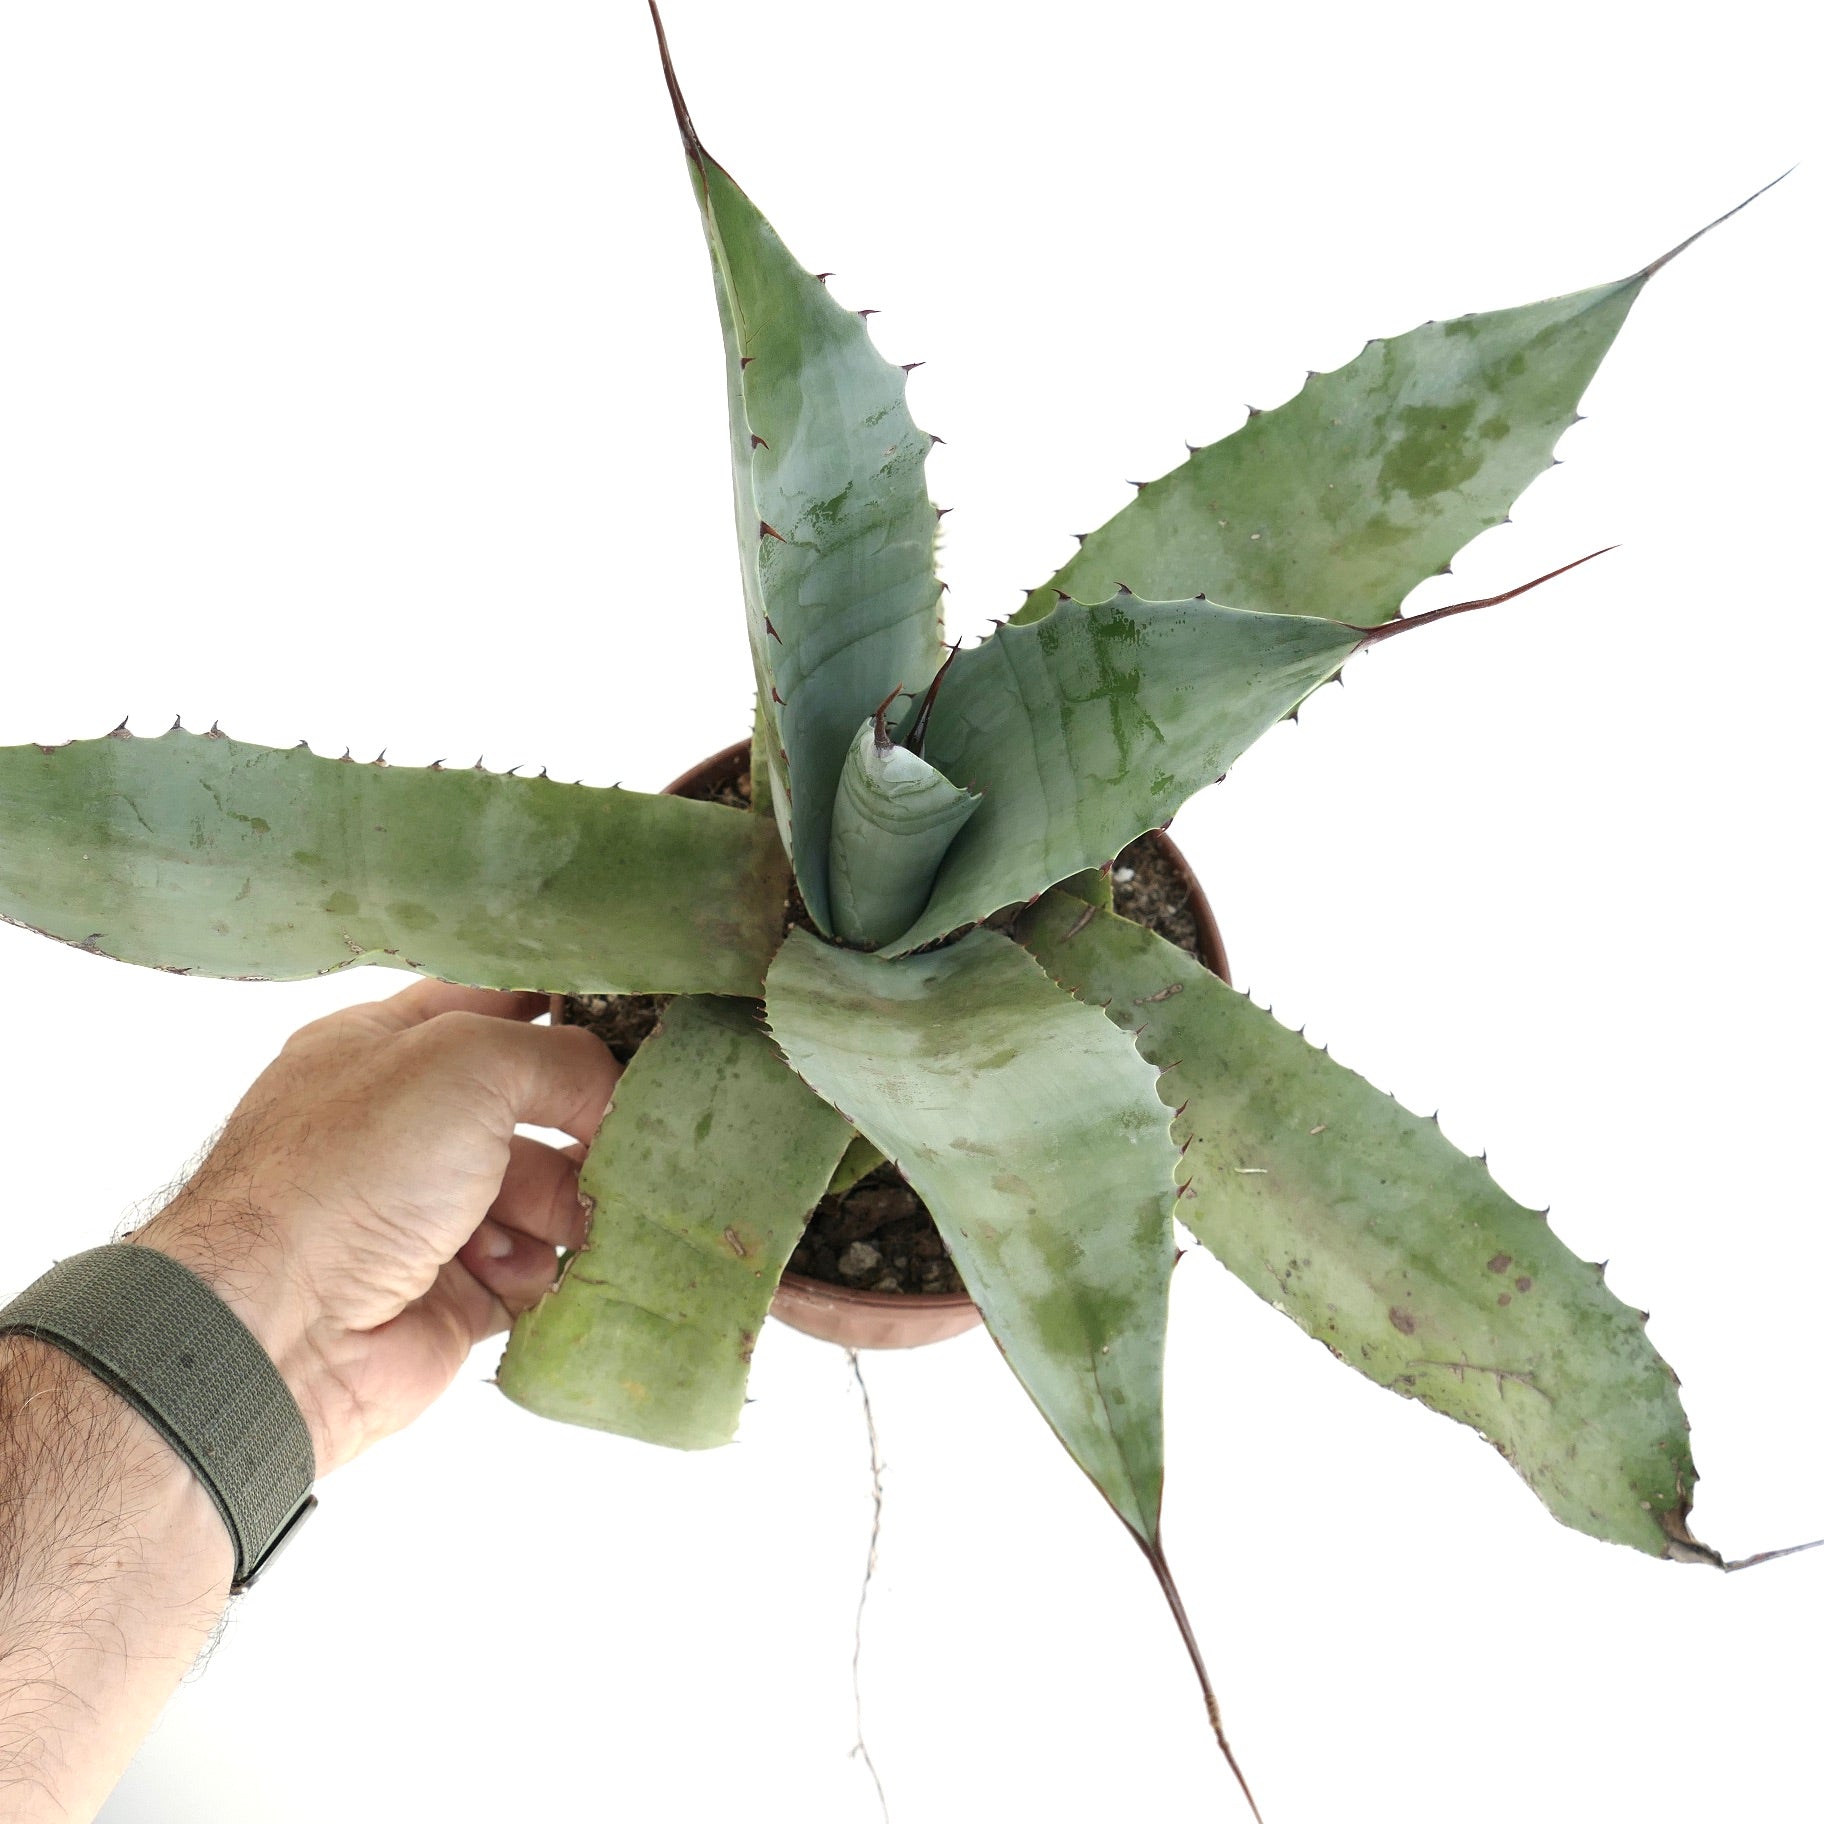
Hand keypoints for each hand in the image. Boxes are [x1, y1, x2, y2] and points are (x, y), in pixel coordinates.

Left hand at [131, 980, 619, 1474]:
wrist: (279, 1328)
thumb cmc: (354, 1168)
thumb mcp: (467, 1063)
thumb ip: (562, 1059)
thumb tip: (616, 1094)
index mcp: (390, 1045)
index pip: (495, 1004)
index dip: (564, 1010)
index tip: (635, 1026)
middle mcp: (409, 1124)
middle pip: (535, 1105)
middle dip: (582, 1123)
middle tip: (617, 1139)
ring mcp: (431, 1210)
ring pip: (546, 1191)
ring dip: (565, 1205)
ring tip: (567, 1221)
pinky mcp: (454, 1290)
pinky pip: (533, 1268)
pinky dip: (536, 1269)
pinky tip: (505, 1272)